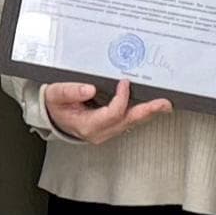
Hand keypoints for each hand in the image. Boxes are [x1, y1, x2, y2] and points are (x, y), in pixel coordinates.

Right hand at [42, 78, 171, 144]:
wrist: (52, 115)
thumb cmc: (54, 105)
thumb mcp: (56, 95)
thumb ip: (71, 91)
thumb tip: (89, 88)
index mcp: (87, 125)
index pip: (112, 113)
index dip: (121, 98)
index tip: (124, 82)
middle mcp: (99, 132)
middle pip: (127, 121)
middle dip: (147, 111)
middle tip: (163, 103)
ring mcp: (106, 132)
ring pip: (130, 123)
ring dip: (147, 113)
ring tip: (163, 105)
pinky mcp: (110, 128)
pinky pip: (127, 121)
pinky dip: (140, 113)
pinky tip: (150, 106)